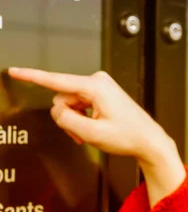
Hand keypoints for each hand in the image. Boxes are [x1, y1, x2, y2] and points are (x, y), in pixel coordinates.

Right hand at [7, 68, 185, 205]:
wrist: (148, 139)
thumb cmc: (127, 136)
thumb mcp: (92, 134)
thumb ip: (67, 120)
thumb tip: (57, 111)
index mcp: (95, 87)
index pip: (56, 81)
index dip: (32, 76)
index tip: (14, 71)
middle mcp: (97, 81)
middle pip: (63, 99)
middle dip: (67, 118)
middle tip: (82, 134)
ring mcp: (100, 85)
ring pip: (70, 104)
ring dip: (75, 121)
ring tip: (91, 132)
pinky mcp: (101, 91)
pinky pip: (79, 104)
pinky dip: (82, 118)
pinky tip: (94, 127)